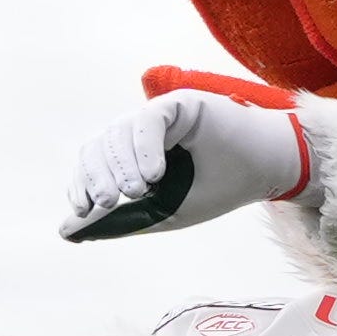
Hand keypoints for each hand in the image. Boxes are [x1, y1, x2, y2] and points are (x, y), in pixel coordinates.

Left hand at [60, 83, 314, 243]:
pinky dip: (145, 149)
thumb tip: (68, 231)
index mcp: (133, 154)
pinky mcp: (177, 104)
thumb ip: (121, 219)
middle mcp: (139, 131)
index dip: (81, 183)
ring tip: (136, 191)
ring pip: (118, 134)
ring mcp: (157, 115)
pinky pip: (148, 122)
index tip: (83, 210)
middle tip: (108, 202)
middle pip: (99, 146)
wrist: (268, 170)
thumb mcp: (165, 211)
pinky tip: (154, 175)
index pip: (93, 163)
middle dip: (97, 176)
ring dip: (121, 165)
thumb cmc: (219, 188)